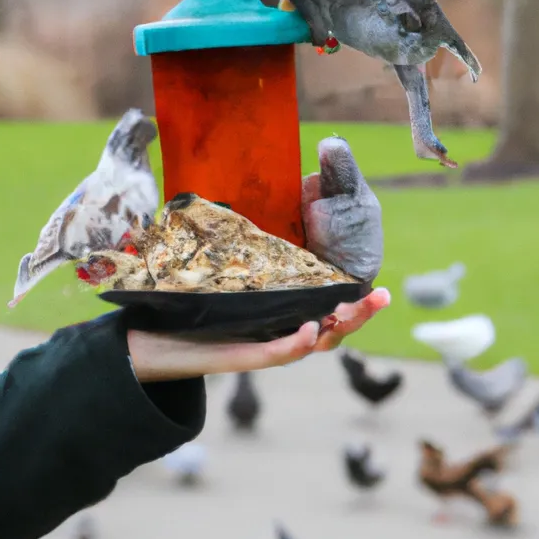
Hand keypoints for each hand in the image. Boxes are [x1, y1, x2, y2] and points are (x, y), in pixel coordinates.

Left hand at [127, 137, 387, 380]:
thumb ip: (244, 231)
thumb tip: (260, 183)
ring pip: (318, 340)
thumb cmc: (190, 299)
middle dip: (361, 311)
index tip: (375, 280)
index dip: (354, 293)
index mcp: (285, 307)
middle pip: (334, 323)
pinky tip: (313, 326)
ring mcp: (269, 343)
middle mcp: (283, 326)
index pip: (329, 301)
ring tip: (358, 307)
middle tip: (384, 295)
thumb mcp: (225, 261)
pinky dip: (300, 342)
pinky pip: (281, 352)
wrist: (153, 337)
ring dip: (343, 326)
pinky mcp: (248, 356)